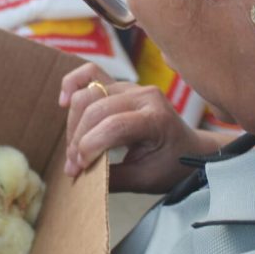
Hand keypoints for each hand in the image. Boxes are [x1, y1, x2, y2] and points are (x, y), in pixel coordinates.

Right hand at [59, 62, 213, 193]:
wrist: (190, 151)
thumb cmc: (170, 166)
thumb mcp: (145, 180)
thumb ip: (112, 178)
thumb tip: (78, 174)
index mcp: (156, 118)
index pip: (113, 126)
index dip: (89, 147)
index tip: (79, 169)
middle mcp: (144, 95)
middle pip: (95, 109)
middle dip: (78, 140)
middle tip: (73, 166)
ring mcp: (131, 86)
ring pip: (88, 95)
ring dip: (73, 124)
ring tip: (73, 150)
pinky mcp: (120, 84)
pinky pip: (90, 73)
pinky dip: (73, 84)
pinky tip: (64, 102)